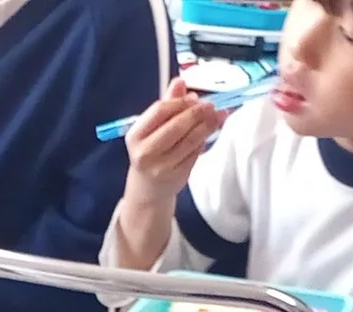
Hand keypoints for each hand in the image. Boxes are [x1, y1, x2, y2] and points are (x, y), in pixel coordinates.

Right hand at [122, 79, 216, 202]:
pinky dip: (204, 141)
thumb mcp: (151, 128)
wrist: (147, 189)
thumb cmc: (150, 153)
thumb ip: (167, 103)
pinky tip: (209, 133)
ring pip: (190, 140)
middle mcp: (145, 152)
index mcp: (136, 136)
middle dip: (197, 113)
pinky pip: (195, 153)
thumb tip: (180, 81)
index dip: (180, 101)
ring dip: (207, 125)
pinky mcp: (177, 176)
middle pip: (177, 125)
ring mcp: (162, 166)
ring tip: (217, 116)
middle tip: (210, 105)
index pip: (160, 110)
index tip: (194, 98)